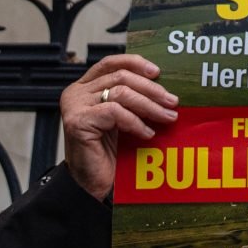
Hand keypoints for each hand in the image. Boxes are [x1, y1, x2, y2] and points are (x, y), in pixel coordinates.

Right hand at [58, 53, 176, 199]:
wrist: (92, 185)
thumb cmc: (108, 154)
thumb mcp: (122, 119)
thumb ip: (132, 99)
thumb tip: (164, 88)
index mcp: (85, 87)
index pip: (111, 62)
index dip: (135, 63)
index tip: (158, 72)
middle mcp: (76, 93)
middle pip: (120, 77)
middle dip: (151, 89)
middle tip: (172, 102)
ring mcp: (75, 105)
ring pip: (121, 92)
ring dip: (149, 105)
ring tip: (166, 117)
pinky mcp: (78, 121)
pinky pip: (115, 112)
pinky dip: (135, 122)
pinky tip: (147, 133)